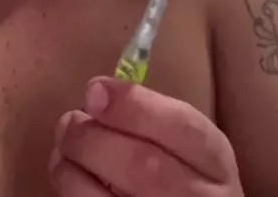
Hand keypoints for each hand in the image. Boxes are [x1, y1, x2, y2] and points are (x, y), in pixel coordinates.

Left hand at [49, 77, 243, 195]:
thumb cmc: (184, 177)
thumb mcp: (187, 145)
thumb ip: (152, 118)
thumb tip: (97, 94)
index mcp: (213, 160)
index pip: (180, 126)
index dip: (132, 105)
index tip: (93, 90)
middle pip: (142, 165)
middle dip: (93, 138)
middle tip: (69, 122)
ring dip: (72, 169)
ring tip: (63, 149)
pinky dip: (72, 192)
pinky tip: (68, 176)